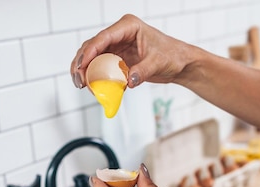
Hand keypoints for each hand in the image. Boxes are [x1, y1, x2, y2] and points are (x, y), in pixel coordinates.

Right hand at [70, 14, 191, 88]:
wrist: (180, 63)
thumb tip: (128, 81)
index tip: (82, 66)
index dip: (89, 52)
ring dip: (85, 71)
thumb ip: (142, 71)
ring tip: (82, 85)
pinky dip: (95, 76)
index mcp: (128, 26)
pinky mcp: (117, 58)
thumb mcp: (158, 63)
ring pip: (92, 57)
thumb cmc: (173, 56)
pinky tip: (92, 87)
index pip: (103, 37)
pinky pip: (100, 67)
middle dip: (82, 64)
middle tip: (80, 81)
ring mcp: (117, 46)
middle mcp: (119, 34)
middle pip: (92, 47)